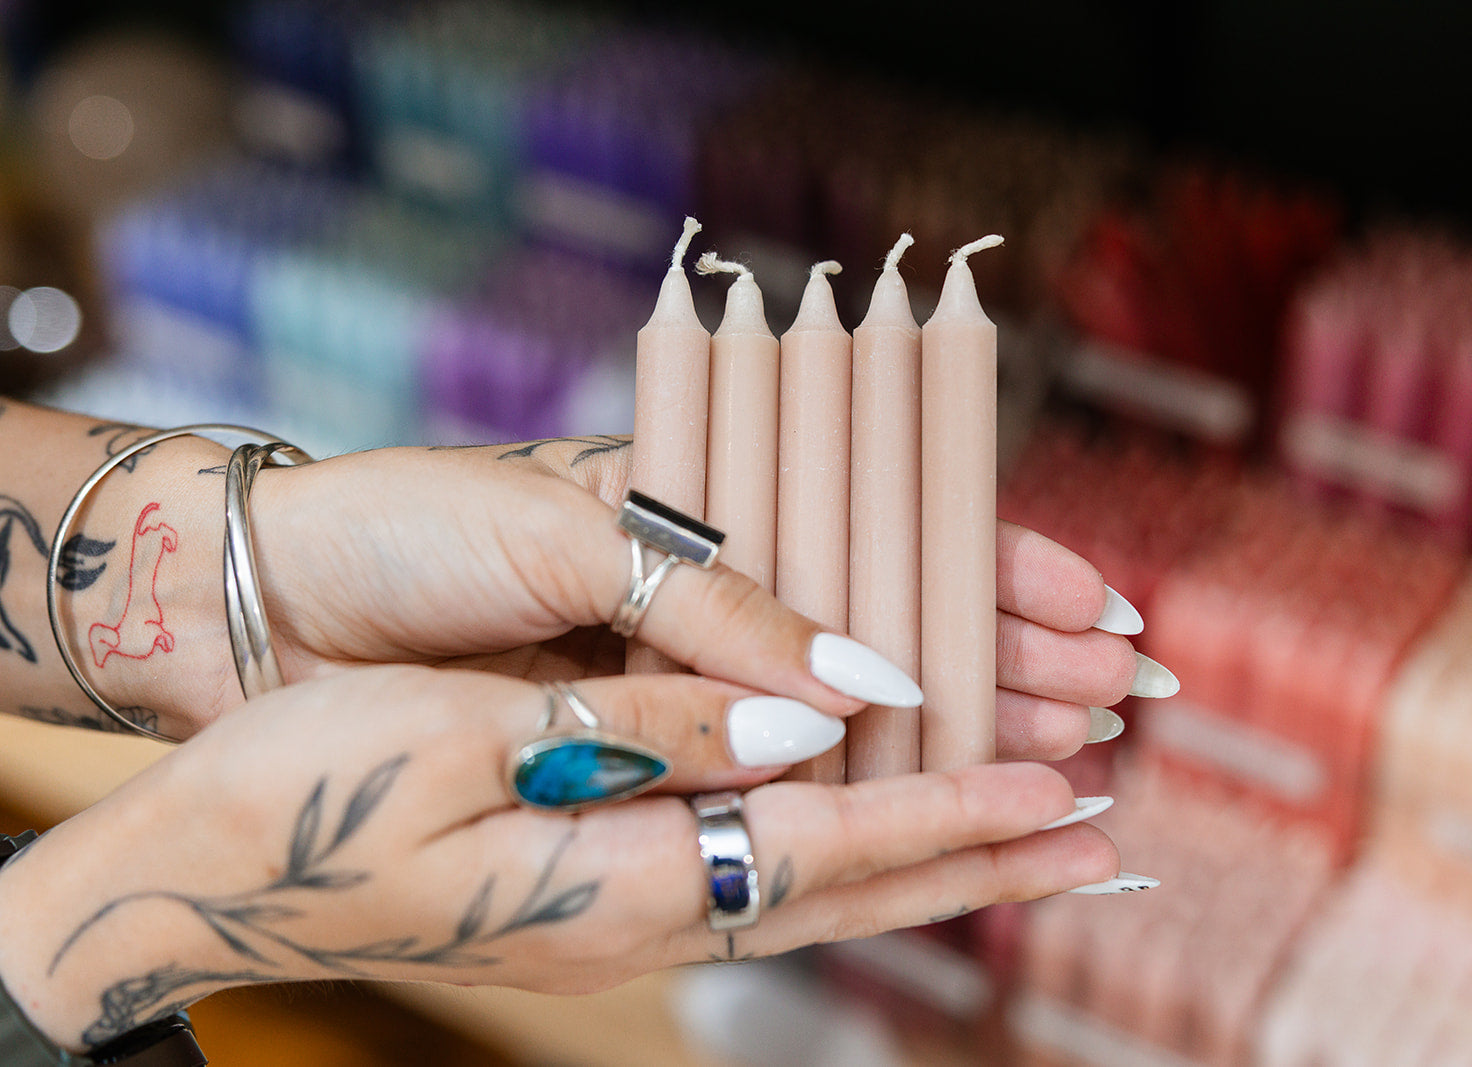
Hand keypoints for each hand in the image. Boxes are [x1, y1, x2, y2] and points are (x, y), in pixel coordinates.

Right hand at [0, 664, 1121, 1052]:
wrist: (195, 874)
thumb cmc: (304, 793)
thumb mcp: (468, 741)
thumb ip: (651, 729)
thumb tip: (810, 723)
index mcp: (614, 883)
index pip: (828, 846)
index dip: (949, 813)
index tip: (1061, 791)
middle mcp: (635, 922)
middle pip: (847, 893)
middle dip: (979, 860)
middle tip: (1099, 839)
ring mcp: (613, 922)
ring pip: (810, 891)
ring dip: (928, 862)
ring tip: (1027, 841)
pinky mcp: (589, 896)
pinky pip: (750, 875)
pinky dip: (840, 852)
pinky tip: (868, 827)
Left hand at [246, 436, 1167, 752]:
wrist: (269, 606)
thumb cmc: (410, 532)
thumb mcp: (568, 531)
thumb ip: (717, 608)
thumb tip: (868, 691)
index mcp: (702, 509)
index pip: (883, 532)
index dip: (993, 568)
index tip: (1096, 607)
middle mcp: (707, 600)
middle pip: (895, 629)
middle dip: (1012, 660)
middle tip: (1123, 700)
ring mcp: (679, 679)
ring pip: (850, 715)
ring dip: (962, 732)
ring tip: (1072, 759)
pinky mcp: (638, 747)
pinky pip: (765, 776)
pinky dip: (851, 792)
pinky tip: (933, 806)